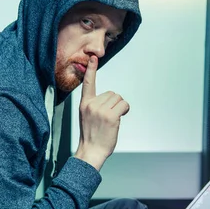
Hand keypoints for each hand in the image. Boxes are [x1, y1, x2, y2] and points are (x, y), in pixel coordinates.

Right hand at [74, 55, 128, 170]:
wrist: (91, 151)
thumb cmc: (91, 135)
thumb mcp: (87, 116)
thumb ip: (95, 105)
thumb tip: (111, 98)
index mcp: (84, 104)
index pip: (88, 83)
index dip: (92, 70)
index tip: (93, 57)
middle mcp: (91, 104)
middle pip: (112, 93)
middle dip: (114, 103)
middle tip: (107, 118)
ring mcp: (100, 110)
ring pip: (119, 99)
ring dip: (120, 107)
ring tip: (112, 120)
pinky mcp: (110, 116)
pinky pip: (124, 105)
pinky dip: (125, 110)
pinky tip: (119, 119)